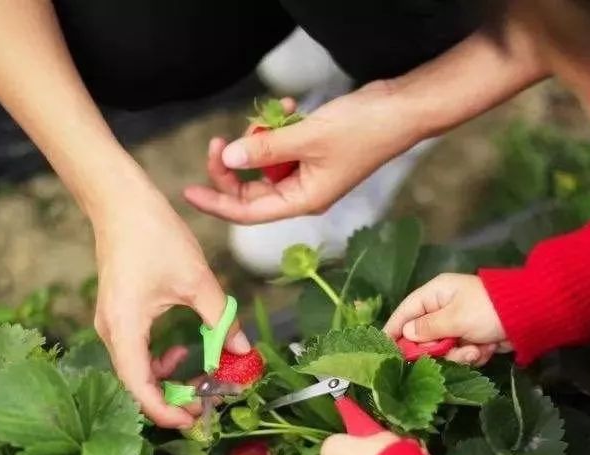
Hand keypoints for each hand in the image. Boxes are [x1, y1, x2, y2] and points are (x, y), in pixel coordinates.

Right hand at [91, 186, 249, 428]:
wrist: (120, 201)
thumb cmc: (153, 235)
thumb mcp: (197, 280)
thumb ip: (221, 320)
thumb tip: (244, 352)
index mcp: (125, 328)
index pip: (140, 388)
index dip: (166, 410)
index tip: (195, 418)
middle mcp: (112, 332)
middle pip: (137, 384)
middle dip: (172, 397)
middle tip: (206, 401)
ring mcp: (112, 324)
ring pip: (136, 369)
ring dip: (167, 379)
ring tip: (199, 378)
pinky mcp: (118, 315)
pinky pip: (136, 352)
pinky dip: (159, 360)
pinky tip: (184, 350)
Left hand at [182, 82, 420, 223]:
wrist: (400, 110)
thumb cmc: (363, 129)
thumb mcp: (306, 138)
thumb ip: (264, 149)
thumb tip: (228, 158)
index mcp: (303, 200)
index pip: (248, 212)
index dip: (217, 203)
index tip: (188, 191)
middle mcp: (303, 192)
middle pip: (251, 188)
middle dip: (234, 163)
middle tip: (219, 138)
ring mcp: (308, 173)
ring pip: (264, 162)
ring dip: (261, 137)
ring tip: (273, 115)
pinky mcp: (313, 153)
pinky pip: (282, 145)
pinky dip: (278, 128)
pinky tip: (289, 107)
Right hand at [384, 274, 508, 365]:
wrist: (529, 317)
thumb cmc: (488, 311)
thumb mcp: (455, 318)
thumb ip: (427, 328)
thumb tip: (407, 334)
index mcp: (436, 293)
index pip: (406, 311)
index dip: (394, 329)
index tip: (383, 348)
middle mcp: (444, 308)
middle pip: (424, 335)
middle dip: (437, 348)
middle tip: (446, 351)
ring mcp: (459, 324)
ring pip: (444, 348)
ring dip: (459, 354)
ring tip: (474, 350)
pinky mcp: (473, 338)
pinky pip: (462, 352)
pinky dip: (473, 354)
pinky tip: (486, 349)